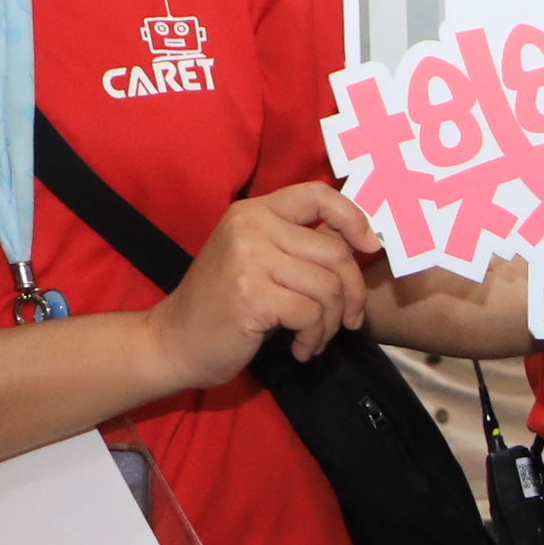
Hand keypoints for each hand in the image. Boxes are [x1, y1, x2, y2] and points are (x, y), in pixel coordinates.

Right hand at [148, 182, 377, 386]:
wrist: (172, 342)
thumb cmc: (222, 305)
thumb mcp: (255, 259)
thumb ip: (297, 244)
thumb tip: (363, 242)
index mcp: (254, 211)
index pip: (318, 195)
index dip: (355, 218)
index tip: (371, 248)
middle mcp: (251, 227)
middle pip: (336, 252)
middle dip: (352, 293)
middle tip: (348, 321)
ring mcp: (249, 259)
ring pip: (329, 287)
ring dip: (331, 323)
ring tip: (314, 339)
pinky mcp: (251, 295)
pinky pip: (312, 314)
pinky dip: (313, 338)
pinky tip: (299, 349)